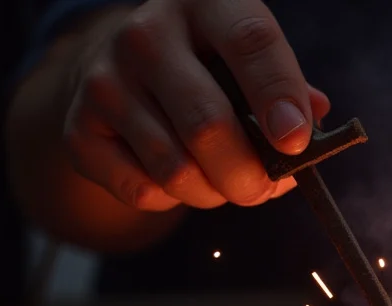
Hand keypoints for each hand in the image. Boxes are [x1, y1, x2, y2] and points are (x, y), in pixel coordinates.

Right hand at [62, 0, 329, 210]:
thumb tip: (311, 126)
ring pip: (177, 169)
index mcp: (204, 2)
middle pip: (208, 123)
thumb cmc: (204, 65)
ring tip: (224, 184)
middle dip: (248, 175)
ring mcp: (106, 80)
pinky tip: (180, 178)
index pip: (251, 42)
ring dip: (214, 194)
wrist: (119, 65)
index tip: (296, 143)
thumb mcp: (245, 55)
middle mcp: (147, 35)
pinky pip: (143, 191)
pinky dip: (174, 199)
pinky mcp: (80, 129)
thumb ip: (285, 86)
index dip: (279, 95)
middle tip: (262, 189)